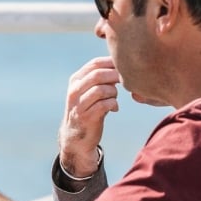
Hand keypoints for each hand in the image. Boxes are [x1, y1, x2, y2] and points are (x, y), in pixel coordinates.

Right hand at [58, 57, 118, 176]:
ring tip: (114, 98)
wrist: (76, 137)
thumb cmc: (89, 109)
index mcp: (76, 80)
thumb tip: (122, 66)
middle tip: (126, 82)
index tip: (125, 68)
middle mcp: (74, 90)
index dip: (112, 63)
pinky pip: (105, 105)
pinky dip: (114, 105)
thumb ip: (102, 79)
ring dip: (114, 93)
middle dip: (115, 76)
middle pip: (98, 75)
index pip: (94, 64)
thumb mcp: (89, 91)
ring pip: (102, 90)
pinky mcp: (86, 117)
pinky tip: (114, 109)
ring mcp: (79, 104)